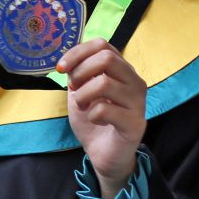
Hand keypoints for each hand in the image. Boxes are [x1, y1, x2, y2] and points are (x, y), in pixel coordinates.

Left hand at [59, 38, 146, 198]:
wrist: (104, 154)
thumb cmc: (94, 119)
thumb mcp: (80, 91)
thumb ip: (78, 73)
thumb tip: (68, 60)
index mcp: (122, 70)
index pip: (102, 44)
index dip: (77, 52)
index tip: (61, 68)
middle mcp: (134, 81)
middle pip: (106, 58)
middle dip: (80, 72)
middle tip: (74, 89)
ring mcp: (138, 102)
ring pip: (104, 83)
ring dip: (83, 95)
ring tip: (83, 106)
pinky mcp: (135, 123)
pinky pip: (105, 109)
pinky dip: (91, 114)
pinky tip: (95, 120)